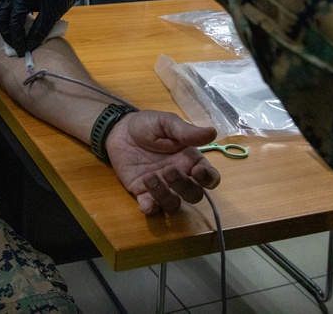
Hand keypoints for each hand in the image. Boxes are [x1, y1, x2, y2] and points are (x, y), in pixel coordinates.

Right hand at [0, 0, 85, 55]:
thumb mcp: (51, 15)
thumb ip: (39, 31)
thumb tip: (29, 46)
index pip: (13, 23)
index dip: (17, 39)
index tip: (21, 51)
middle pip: (2, 16)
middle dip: (7, 33)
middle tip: (15, 45)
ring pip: (1, 9)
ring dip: (4, 23)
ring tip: (12, 36)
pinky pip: (6, 4)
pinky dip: (7, 15)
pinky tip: (14, 23)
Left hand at [106, 110, 220, 214]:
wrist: (119, 130)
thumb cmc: (148, 125)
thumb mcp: (167, 123)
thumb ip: (187, 132)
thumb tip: (213, 132)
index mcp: (190, 160)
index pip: (210, 177)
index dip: (208, 179)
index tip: (197, 171)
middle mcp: (179, 177)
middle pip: (194, 195)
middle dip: (184, 187)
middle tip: (168, 171)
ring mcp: (162, 187)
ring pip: (174, 205)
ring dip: (165, 196)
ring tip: (150, 177)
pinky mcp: (143, 193)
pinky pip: (152, 209)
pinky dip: (150, 208)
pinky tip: (144, 200)